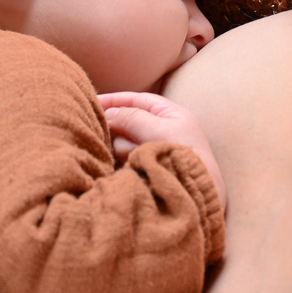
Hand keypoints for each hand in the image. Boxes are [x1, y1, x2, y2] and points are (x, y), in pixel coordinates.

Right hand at [98, 91, 225, 210]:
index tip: (93, 101)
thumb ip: (131, 117)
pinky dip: (128, 159)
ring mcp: (153, 150)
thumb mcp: (159, 129)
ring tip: (140, 157)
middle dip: (121, 128)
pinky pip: (127, 158)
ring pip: (124, 141)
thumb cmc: (185, 156)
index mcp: (170, 114)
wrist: (198, 192)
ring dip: (127, 147)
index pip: (137, 100)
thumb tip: (109, 114)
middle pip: (127, 121)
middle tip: (122, 137)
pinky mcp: (146, 167)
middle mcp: (161, 130)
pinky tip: (135, 165)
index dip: (115, 99)